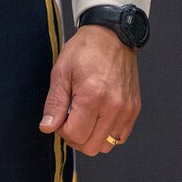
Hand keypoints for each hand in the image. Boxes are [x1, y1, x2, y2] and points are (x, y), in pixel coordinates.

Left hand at [39, 25, 140, 156]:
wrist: (112, 34)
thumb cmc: (85, 49)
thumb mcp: (61, 71)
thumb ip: (54, 103)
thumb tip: (47, 127)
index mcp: (92, 96)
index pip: (74, 135)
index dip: (61, 130)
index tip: (60, 115)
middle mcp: (113, 107)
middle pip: (90, 147)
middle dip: (75, 137)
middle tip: (70, 118)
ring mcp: (126, 110)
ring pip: (105, 146)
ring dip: (91, 137)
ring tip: (85, 116)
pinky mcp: (134, 109)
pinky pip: (120, 137)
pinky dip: (107, 133)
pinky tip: (98, 116)